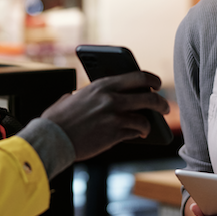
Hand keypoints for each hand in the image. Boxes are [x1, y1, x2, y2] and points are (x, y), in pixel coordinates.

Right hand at [41, 71, 169, 160]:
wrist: (51, 138)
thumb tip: (102, 97)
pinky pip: (134, 133)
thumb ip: (91, 95)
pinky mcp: (113, 135)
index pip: (137, 77)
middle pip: (148, 98)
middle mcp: (111, 99)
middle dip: (161, 103)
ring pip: (144, 119)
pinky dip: (138, 134)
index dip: (152, 80)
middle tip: (165, 107)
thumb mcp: (75, 97)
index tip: (157, 85)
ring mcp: (113, 117)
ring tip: (149, 126)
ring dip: (149, 124)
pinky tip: (138, 135)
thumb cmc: (59, 119)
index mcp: (102, 85)